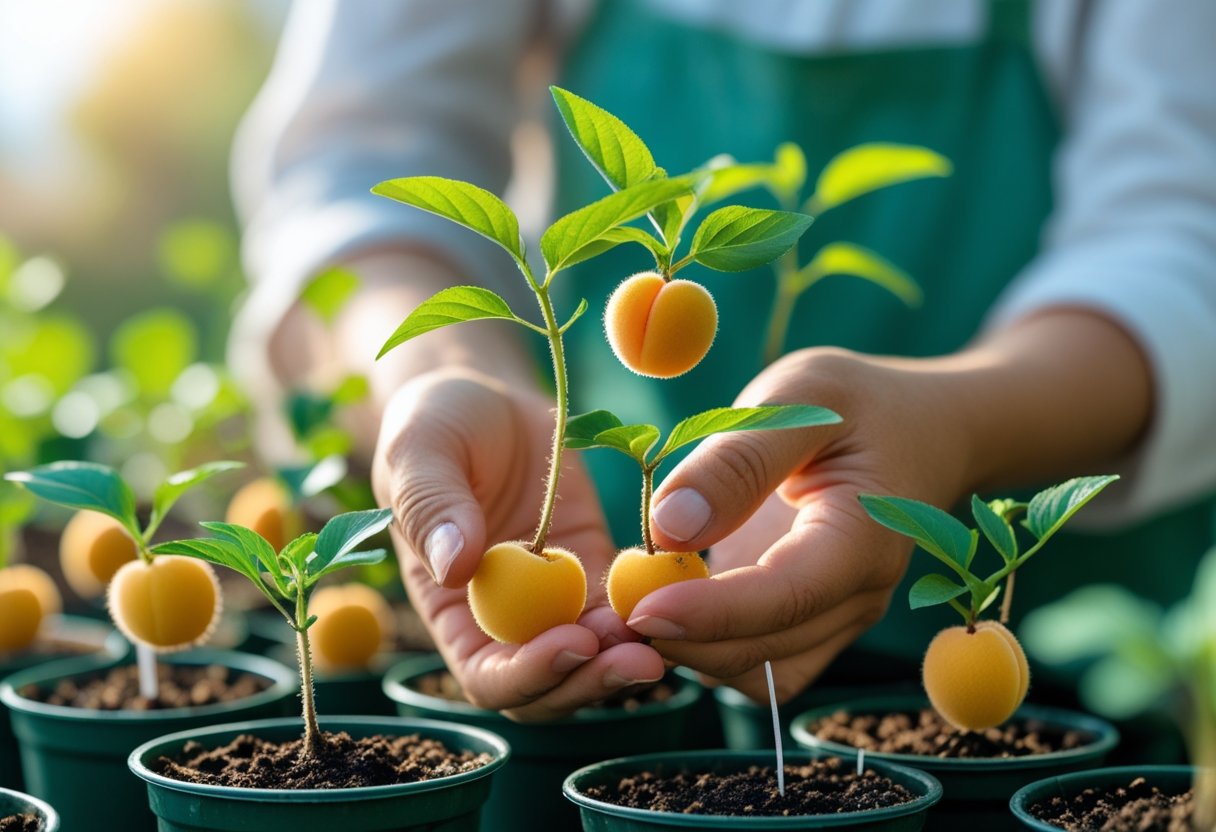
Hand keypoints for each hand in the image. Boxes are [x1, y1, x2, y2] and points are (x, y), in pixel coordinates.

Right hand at [372, 369, 664, 720]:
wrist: (487, 399)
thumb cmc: (436, 424)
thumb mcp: (421, 452)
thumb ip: (432, 506)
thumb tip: (455, 567)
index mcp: (453, 611)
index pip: (489, 675)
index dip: (529, 674)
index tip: (572, 642)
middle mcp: (506, 622)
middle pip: (552, 685)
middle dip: (594, 679)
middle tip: (641, 657)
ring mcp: (557, 600)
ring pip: (598, 656)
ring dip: (631, 653)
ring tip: (669, 628)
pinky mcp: (597, 571)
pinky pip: (627, 606)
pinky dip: (653, 610)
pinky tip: (682, 593)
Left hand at [627, 348, 972, 701]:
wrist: (918, 428)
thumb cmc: (857, 404)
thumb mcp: (799, 399)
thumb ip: (736, 462)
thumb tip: (667, 527)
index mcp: (863, 537)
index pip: (786, 597)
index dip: (711, 613)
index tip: (639, 609)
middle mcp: (857, 595)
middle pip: (767, 652)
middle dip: (686, 642)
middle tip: (610, 612)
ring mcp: (837, 617)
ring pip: (759, 673)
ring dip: (692, 655)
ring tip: (627, 610)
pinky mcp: (810, 621)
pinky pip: (757, 661)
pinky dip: (706, 649)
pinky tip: (661, 606)